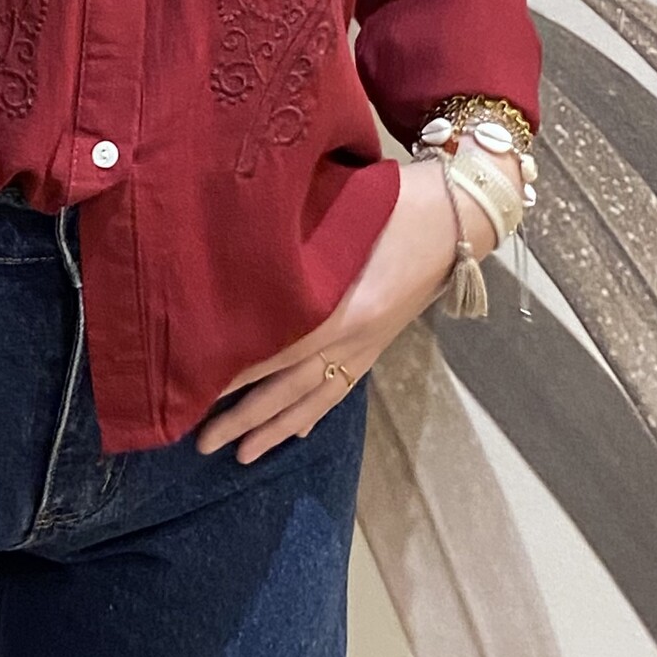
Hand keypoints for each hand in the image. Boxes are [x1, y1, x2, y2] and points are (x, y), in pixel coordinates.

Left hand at [193, 147, 519, 464]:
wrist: (457, 214)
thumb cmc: (392, 200)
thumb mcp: (339, 214)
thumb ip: (295, 237)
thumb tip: (238, 250)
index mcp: (345, 305)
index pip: (283, 349)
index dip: (242, 373)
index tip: (199, 389)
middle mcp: (356, 336)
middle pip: (294, 386)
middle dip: (248, 417)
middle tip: (203, 443)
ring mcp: (369, 344)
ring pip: (316, 398)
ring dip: (277, 429)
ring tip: (242, 456)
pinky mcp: (378, 344)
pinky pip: (341, 389)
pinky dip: (314, 413)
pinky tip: (296, 432)